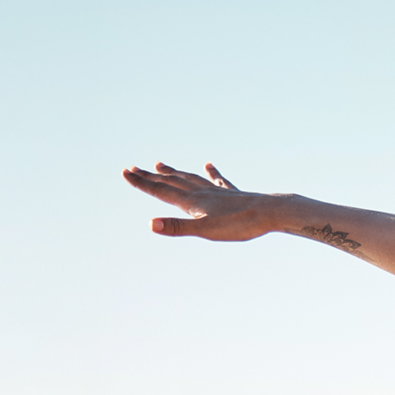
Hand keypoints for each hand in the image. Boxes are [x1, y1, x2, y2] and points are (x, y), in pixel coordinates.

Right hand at [122, 161, 278, 240]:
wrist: (270, 213)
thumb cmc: (238, 225)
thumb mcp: (205, 230)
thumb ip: (177, 227)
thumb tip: (150, 224)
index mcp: (192, 202)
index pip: (160, 191)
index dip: (141, 183)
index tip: (124, 172)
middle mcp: (201, 192)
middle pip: (171, 182)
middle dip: (150, 177)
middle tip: (133, 168)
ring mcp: (216, 192)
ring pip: (189, 179)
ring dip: (173, 172)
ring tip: (160, 164)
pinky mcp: (231, 194)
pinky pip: (217, 180)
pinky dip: (210, 173)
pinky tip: (208, 165)